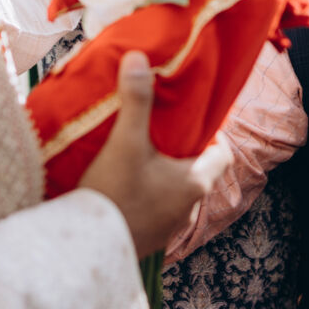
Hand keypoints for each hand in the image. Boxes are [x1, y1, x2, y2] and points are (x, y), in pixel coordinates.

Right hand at [78, 51, 233, 255]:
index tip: (191, 118)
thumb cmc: (113, 195)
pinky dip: (146, 196)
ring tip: (138, 155)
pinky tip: (122, 185)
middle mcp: (188, 208)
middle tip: (159, 130)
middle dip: (181, 151)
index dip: (212, 134)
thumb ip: (135, 100)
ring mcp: (168, 228)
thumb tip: (138, 57)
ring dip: (162, 175)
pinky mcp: (147, 241)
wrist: (86, 252)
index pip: (222, 153)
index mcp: (195, 182)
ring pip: (174, 193)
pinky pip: (155, 212)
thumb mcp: (125, 143)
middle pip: (196, 171)